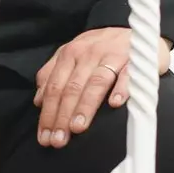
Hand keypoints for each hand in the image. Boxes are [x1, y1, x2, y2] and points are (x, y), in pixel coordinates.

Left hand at [32, 27, 172, 147]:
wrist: (134, 32)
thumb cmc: (100, 49)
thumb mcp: (73, 55)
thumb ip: (53, 74)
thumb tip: (38, 100)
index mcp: (69, 54)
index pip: (54, 87)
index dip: (47, 113)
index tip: (44, 136)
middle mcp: (88, 54)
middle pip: (71, 88)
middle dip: (62, 116)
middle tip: (58, 140)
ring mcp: (112, 56)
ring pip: (95, 83)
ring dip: (85, 106)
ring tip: (77, 128)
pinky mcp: (135, 59)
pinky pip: (128, 75)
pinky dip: (122, 88)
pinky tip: (115, 104)